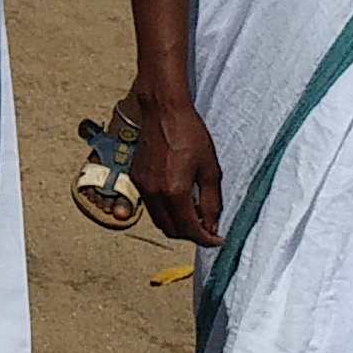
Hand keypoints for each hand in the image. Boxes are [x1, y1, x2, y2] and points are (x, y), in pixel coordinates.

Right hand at [133, 87, 224, 245]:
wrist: (164, 113)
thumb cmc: (191, 135)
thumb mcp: (211, 170)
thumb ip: (212, 202)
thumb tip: (212, 226)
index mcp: (175, 191)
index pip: (190, 229)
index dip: (206, 240)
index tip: (217, 240)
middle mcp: (154, 192)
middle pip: (171, 230)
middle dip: (191, 235)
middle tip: (208, 228)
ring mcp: (142, 186)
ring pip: (159, 220)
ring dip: (177, 224)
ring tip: (195, 214)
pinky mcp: (135, 178)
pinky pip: (150, 205)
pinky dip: (165, 210)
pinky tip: (179, 199)